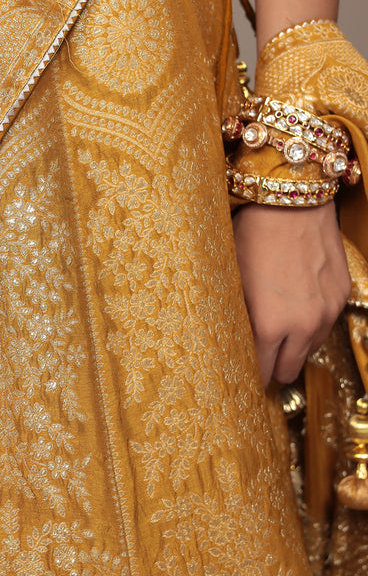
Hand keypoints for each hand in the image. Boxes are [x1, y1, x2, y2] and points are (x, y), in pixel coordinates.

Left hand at [232, 201, 351, 385]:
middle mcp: (302, 325)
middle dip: (273, 367)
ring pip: (310, 349)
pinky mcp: (342, 295)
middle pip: (288, 371)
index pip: (261, 372)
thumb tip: (234, 342)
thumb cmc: (252, 235)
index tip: (243, 374)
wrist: (291, 200)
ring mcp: (327, 311)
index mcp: (269, 326)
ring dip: (294, 346)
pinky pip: (326, 324)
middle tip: (260, 358)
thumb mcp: (232, 279)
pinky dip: (311, 323)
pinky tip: (296, 306)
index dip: (251, 375)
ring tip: (277, 331)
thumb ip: (237, 317)